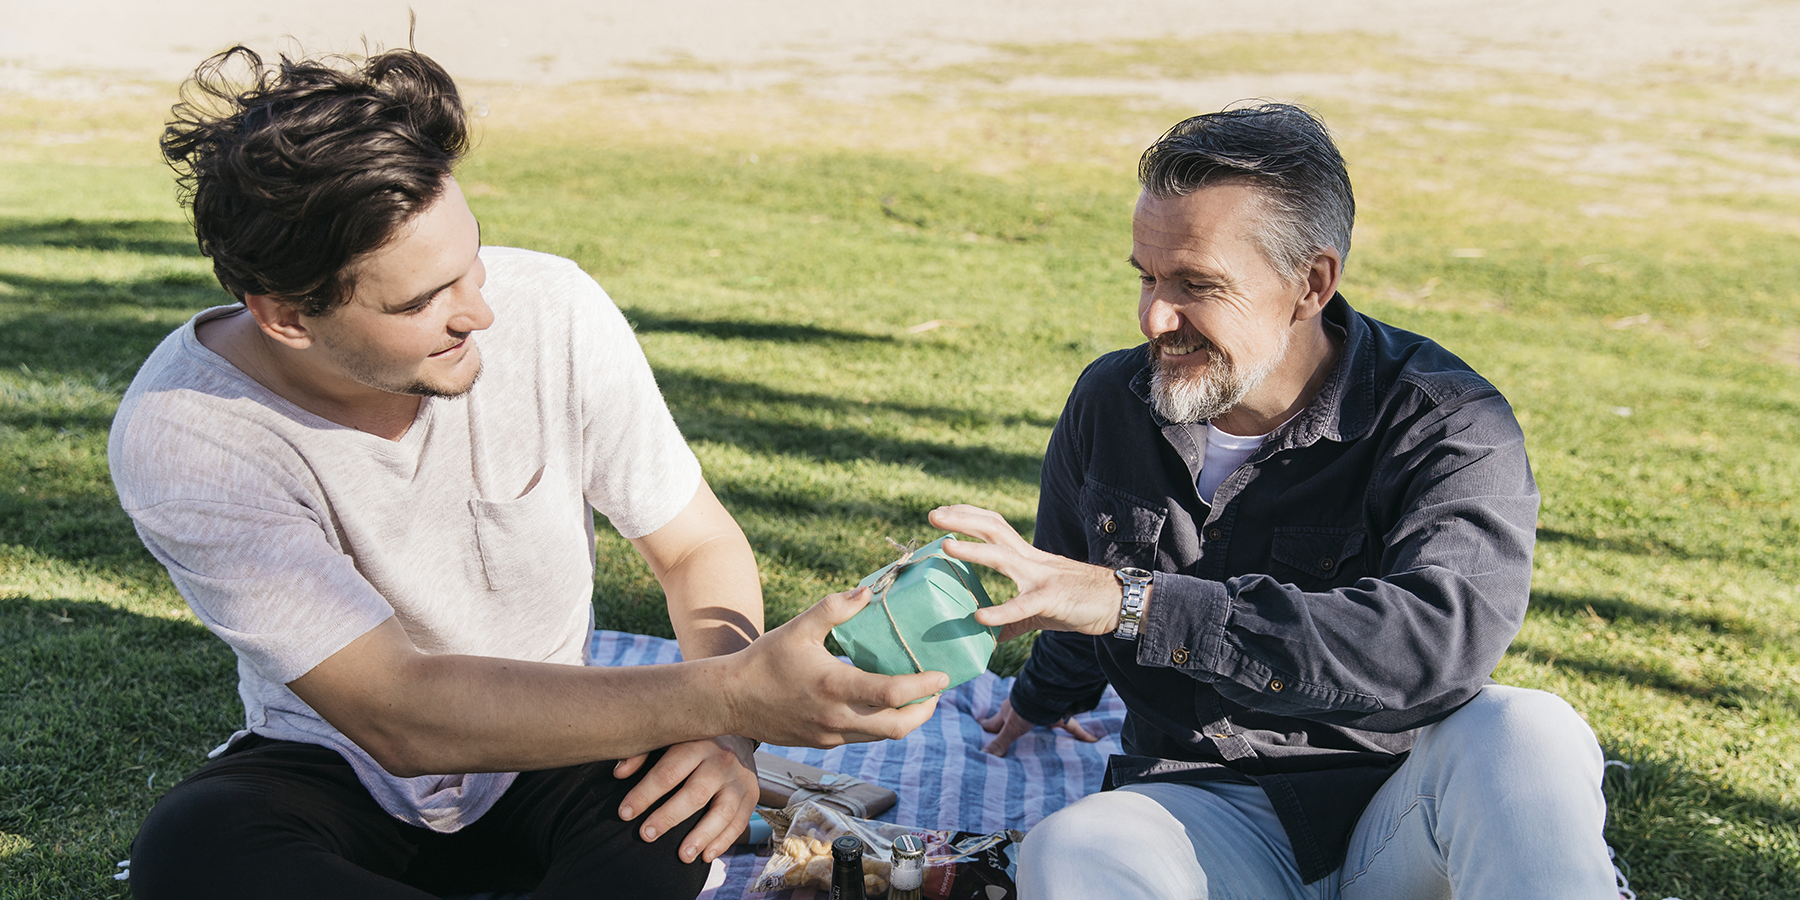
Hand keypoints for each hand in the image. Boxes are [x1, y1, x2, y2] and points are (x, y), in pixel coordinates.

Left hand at [614, 735, 758, 863]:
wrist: (737, 731)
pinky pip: (739, 821)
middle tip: (645, 835)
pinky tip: (706, 856)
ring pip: (722, 811)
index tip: (624, 813)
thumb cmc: (692, 740)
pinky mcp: (752, 794)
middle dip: (668, 817)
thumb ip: (642, 753)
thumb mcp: (669, 738)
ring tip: (682, 857)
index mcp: (696, 743)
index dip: (644, 794)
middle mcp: (720, 760)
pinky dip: (724, 841)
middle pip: (694, 793)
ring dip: (701, 836)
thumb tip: (619, 773)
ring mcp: (739, 779)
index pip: (667, 772)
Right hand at [727, 587, 947, 746]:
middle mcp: (836, 718)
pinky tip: (884, 704)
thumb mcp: (799, 627)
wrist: (731, 700)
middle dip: (925, 710)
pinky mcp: (823, 742)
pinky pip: (864, 737)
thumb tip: (867, 591)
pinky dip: (882, 723)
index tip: (942, 675)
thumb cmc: (765, 660)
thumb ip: (834, 608)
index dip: (923, 686)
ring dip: (907, 719)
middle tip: (937, 690)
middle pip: (897, 727)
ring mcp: (830, 735)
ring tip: (919, 698)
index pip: (891, 694)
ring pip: (883, 736)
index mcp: (834, 687)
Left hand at [927, 505, 1123, 640]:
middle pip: (993, 528)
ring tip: (945, 547)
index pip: (994, 525)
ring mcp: (1041, 577)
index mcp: (1027, 557)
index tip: (943, 511)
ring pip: (1003, 556)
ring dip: (972, 550)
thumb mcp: (1039, 608)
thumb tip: (988, 635)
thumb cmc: (1079, 602)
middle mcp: (1031, 560)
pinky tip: (979, 617)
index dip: (968, 515)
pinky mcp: (1053, 599)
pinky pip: (1023, 606)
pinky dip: (1001, 611)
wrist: (1118, 603)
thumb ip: (1011, 619)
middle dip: (962, 518)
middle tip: (933, 514)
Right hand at [979, 698, 1099, 756]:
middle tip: (1007, 727)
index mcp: (1007, 713)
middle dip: (1008, 722)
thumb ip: (1000, 744)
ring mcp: (1038, 707)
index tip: (979, 725)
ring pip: (1037, 716)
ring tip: (1043, 731)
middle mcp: (1021, 707)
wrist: (1043, 689)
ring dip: (1039, 723)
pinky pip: (1071, 724)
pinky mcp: (1057, 711)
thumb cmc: (1024, 707)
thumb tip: (984, 757)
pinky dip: (1082, 734)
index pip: (992, 722)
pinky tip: (1093, 740)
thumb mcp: (1011, 729)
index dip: (985, 725)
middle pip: (1012, 716)